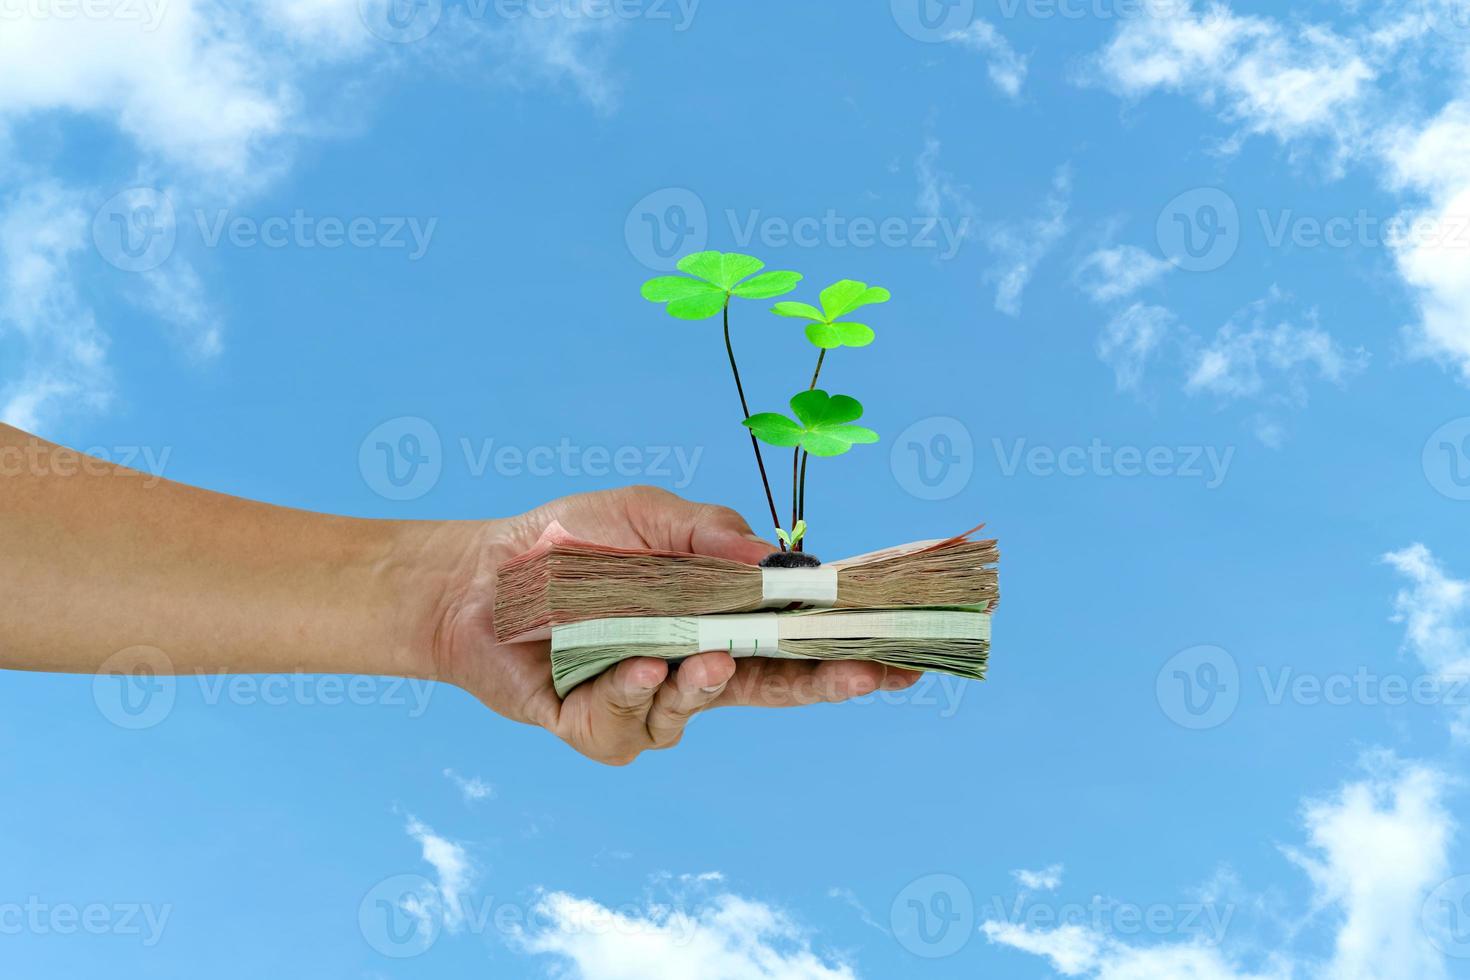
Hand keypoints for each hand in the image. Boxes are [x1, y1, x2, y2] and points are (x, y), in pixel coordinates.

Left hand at [429, 486, 921, 764]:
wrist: (477, 577)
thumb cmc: (566, 541)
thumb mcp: (648, 515)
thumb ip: (710, 534)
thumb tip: (777, 562)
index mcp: (713, 615)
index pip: (793, 636)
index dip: (845, 644)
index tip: (901, 649)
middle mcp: (691, 664)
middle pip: (775, 686)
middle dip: (827, 683)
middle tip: (868, 675)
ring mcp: (649, 701)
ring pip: (701, 710)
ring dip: (708, 684)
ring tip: (701, 658)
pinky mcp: (601, 728)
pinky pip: (634, 726)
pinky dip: (635, 695)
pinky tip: (629, 667)